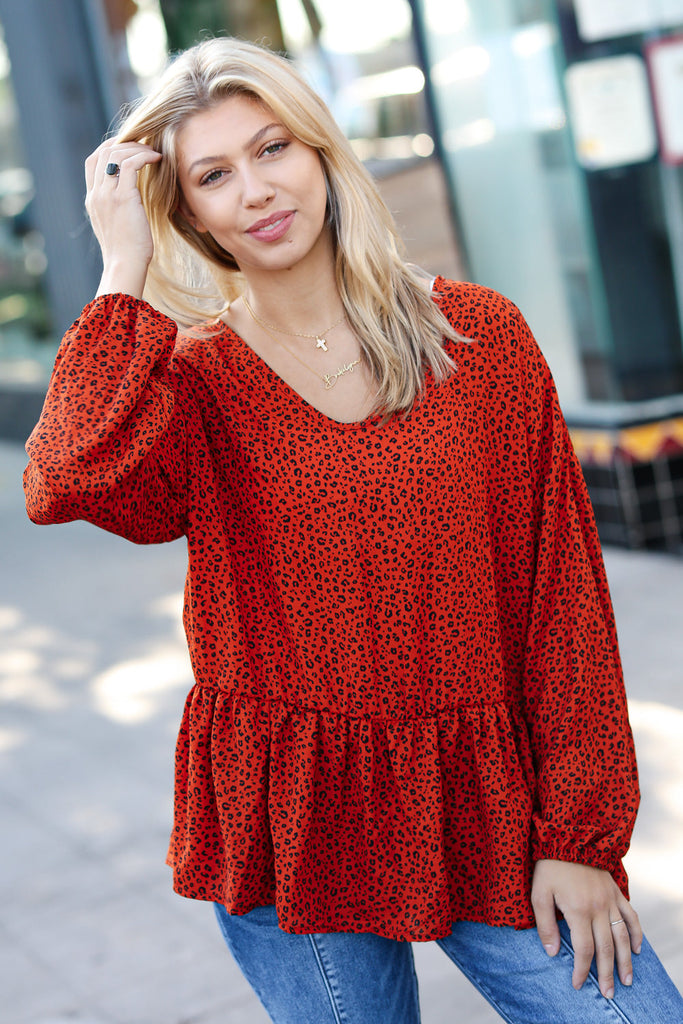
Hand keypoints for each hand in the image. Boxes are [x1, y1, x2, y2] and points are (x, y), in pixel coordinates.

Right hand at [84, 139, 162, 297]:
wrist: (124, 266)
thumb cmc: (128, 252)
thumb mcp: (117, 226)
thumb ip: (118, 207)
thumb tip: (134, 198)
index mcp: (92, 199)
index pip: (93, 161)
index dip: (110, 147)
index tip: (131, 146)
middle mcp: (96, 194)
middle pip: (103, 151)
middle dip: (125, 142)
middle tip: (146, 144)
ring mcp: (106, 195)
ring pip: (116, 153)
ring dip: (137, 147)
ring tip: (154, 152)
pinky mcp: (122, 198)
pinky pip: (130, 164)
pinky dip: (144, 156)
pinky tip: (157, 160)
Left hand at [531, 859, 641, 998]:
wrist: (567, 837)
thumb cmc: (549, 867)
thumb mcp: (538, 894)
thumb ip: (545, 925)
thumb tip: (553, 953)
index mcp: (577, 910)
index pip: (584, 949)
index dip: (582, 970)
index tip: (578, 984)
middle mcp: (598, 907)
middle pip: (606, 948)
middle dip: (607, 974)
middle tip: (610, 994)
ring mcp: (610, 900)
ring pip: (622, 936)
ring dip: (626, 960)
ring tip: (626, 980)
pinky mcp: (615, 891)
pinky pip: (631, 915)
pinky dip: (636, 933)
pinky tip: (636, 949)